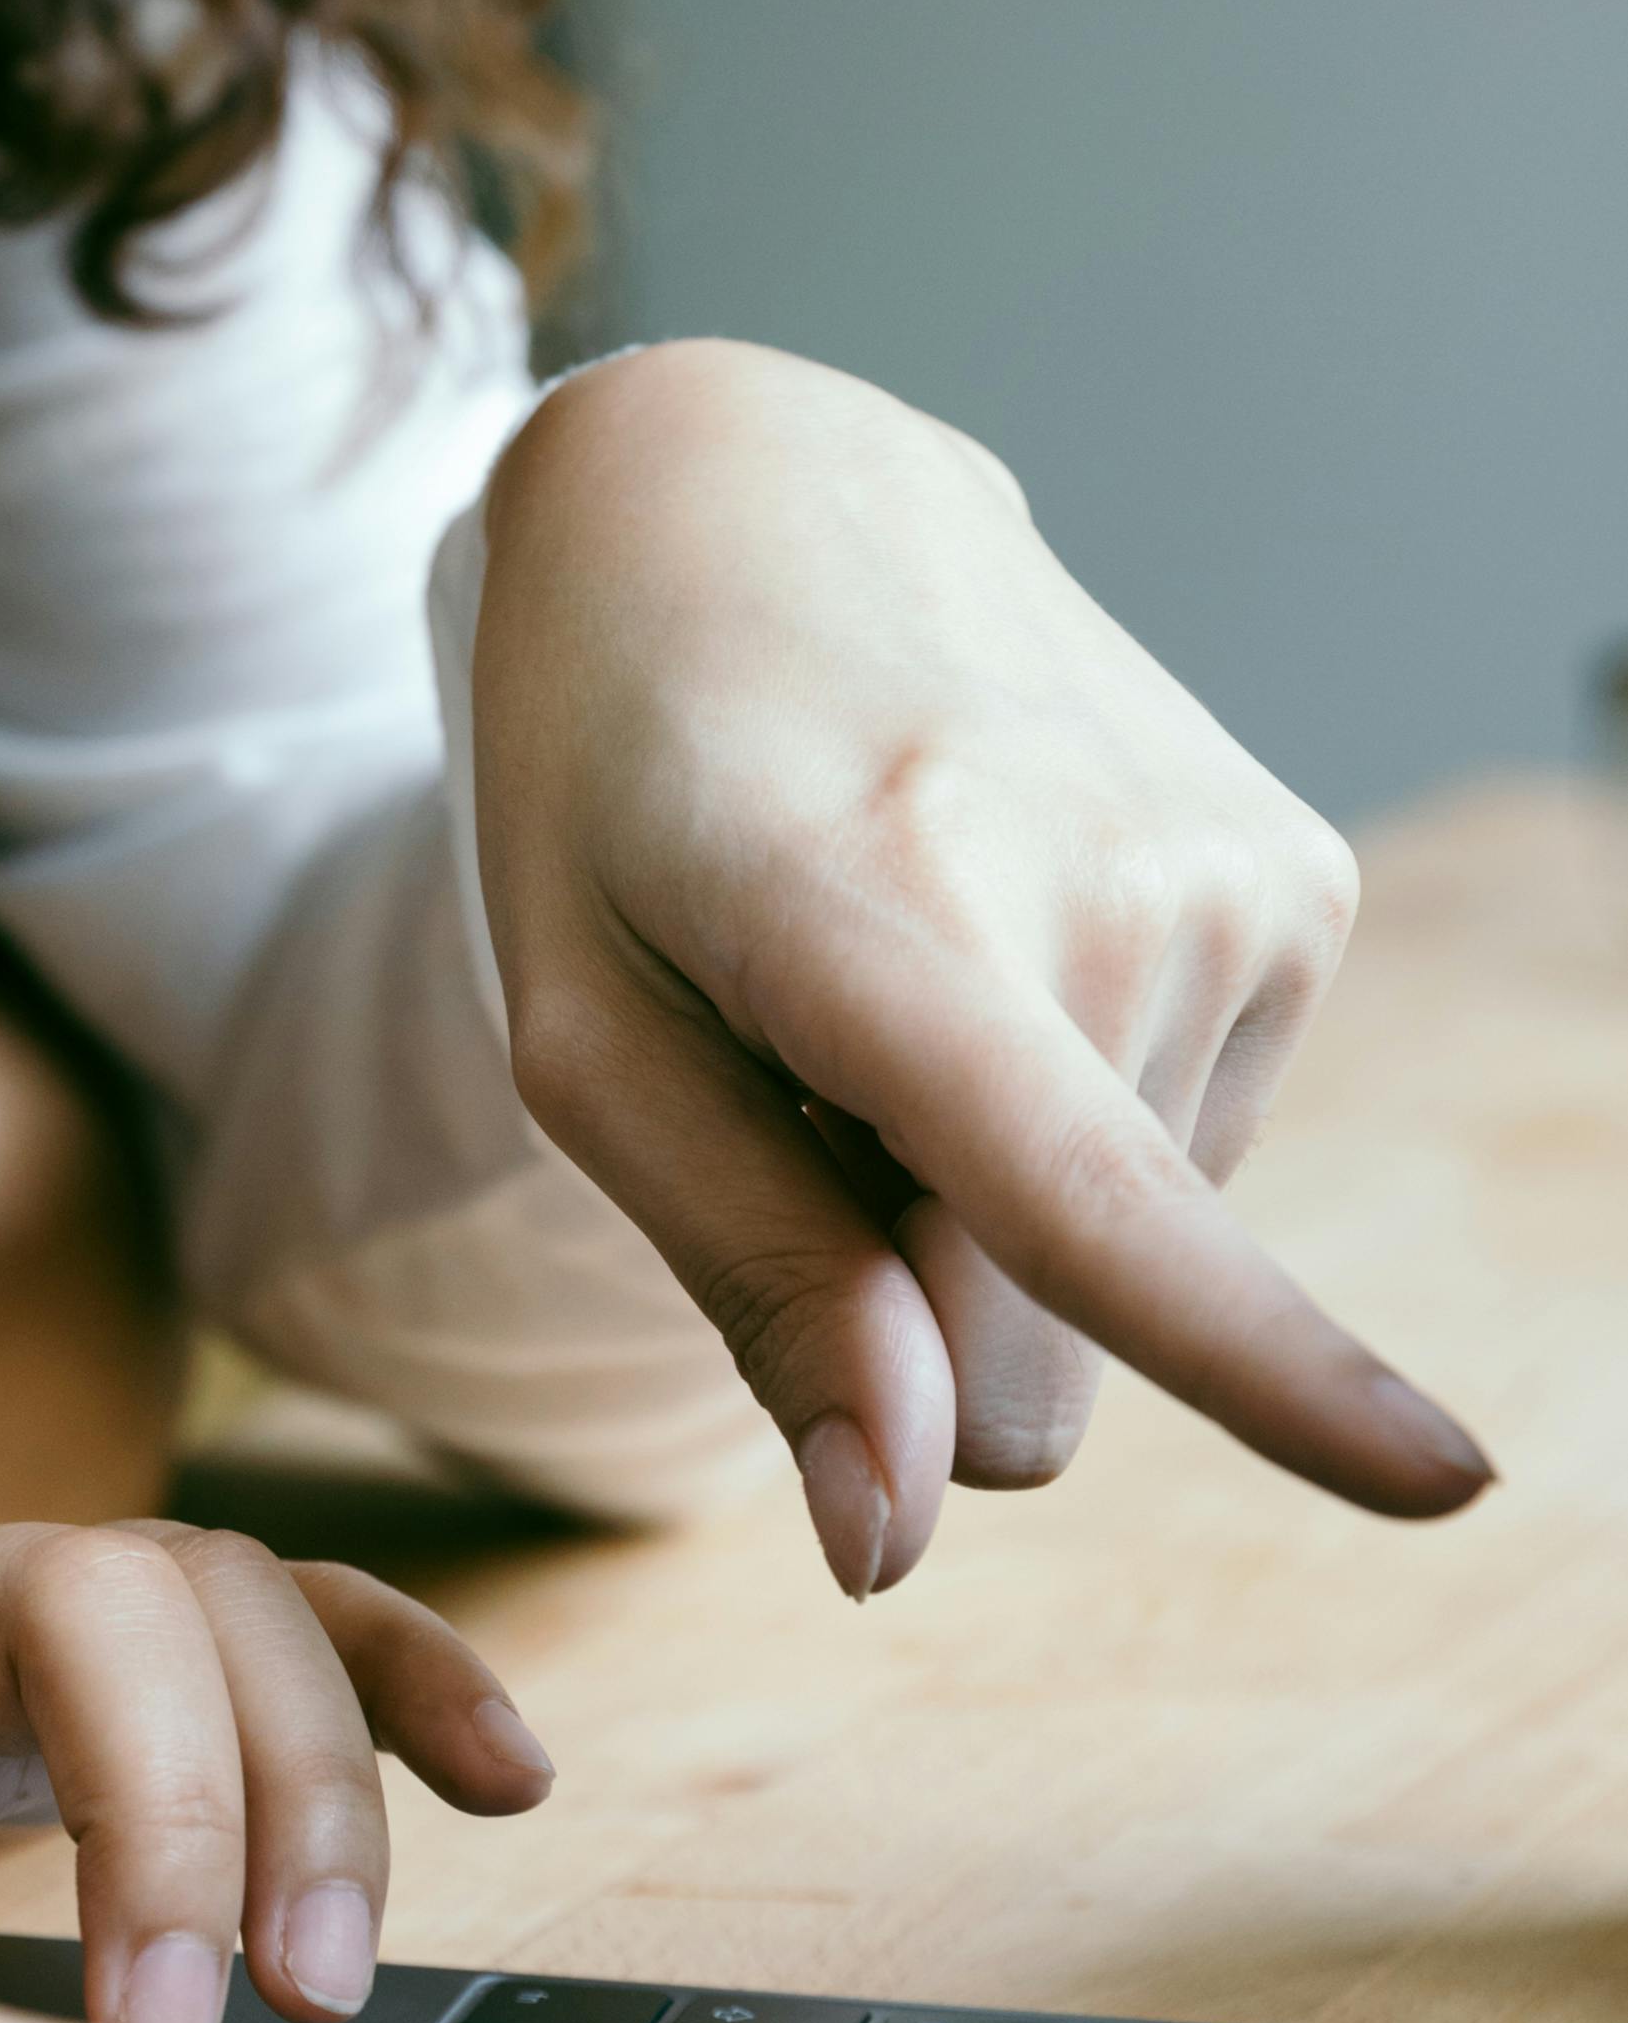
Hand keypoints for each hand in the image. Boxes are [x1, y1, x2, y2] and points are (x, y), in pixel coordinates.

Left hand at [468, 340, 1487, 1593]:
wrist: (748, 490)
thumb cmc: (615, 783)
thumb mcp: (584, 1036)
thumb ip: (753, 1280)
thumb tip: (901, 1531)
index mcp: (887, 910)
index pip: (1087, 1190)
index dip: (1257, 1364)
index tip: (1439, 1481)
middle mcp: (1106, 878)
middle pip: (1047, 1351)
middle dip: (921, 1303)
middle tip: (798, 1069)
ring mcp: (1239, 872)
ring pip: (1122, 1273)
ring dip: (981, 1174)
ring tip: (883, 962)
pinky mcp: (1306, 883)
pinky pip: (1180, 1170)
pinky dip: (1069, 1100)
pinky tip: (983, 930)